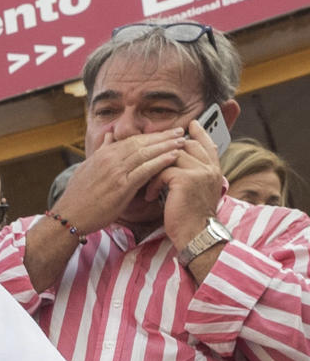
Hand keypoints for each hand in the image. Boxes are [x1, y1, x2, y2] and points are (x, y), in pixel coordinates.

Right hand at [54, 126, 187, 231]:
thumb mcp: (86, 167)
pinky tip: (173, 157)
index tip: (165, 132)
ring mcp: (116, 172)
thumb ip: (101, 151)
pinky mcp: (121, 187)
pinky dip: (160, 162)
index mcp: (103, 154)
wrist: (68, 216)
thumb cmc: (77, 196)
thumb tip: (109, 136)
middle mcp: (110, 159)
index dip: (151, 135)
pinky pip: (145, 170)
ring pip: (145, 154)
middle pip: (142, 143)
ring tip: (181, 142)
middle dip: (162, 137)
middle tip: (179, 132)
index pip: (132, 140)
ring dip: (166, 146)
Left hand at [158, 119, 226, 248]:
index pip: (207, 144)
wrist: (195, 235)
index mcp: (213, 169)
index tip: (192, 124)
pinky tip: (150, 196)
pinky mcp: (187, 179)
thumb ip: (192, 175)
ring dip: (156, 168)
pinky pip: (164, 170)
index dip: (200, 132)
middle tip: (150, 152)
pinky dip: (153, 182)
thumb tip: (177, 164)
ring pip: (172, 156)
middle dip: (167, 148)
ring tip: (147, 183)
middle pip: (187, 145)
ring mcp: (200, 171)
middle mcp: (210, 167)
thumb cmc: (190, 218)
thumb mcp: (195, 192)